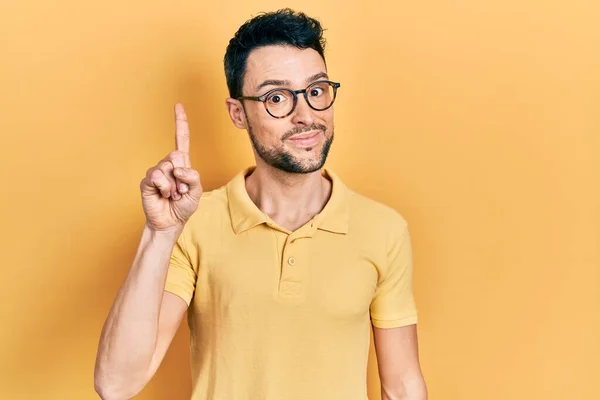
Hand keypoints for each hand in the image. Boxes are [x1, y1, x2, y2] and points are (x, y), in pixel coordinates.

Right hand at [140, 103, 202, 232]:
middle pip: (177, 154)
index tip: (178, 105)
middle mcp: (168, 164)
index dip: (180, 122)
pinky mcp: (147, 180)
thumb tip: (178, 168)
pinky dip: (165, 188)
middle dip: (183, 175)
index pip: (181, 139)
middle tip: (182, 191)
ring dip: (175, 186)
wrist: (171, 222)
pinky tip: (163, 195)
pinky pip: (158, 176)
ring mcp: (157, 171)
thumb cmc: (183, 206)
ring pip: (168, 167)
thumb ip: (193, 177)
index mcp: (182, 163)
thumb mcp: (196, 191)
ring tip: (173, 195)